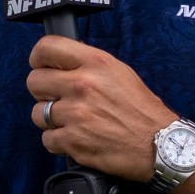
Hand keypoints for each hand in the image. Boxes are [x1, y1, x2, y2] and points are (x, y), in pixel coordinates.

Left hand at [25, 36, 175, 181]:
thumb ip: (89, 64)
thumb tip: (62, 60)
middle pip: (34, 82)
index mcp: (95, 63)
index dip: (38, 58)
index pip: (47, 48)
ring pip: (38, 113)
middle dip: (42, 92)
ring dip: (50, 120)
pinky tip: (76, 138)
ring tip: (72, 122)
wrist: (160, 144)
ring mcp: (76, 114)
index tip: (40, 65)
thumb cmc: (142, 110)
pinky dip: (58, 142)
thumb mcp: (120, 73)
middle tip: (58, 98)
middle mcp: (82, 85)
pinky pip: (47, 139)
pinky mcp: (73, 141)